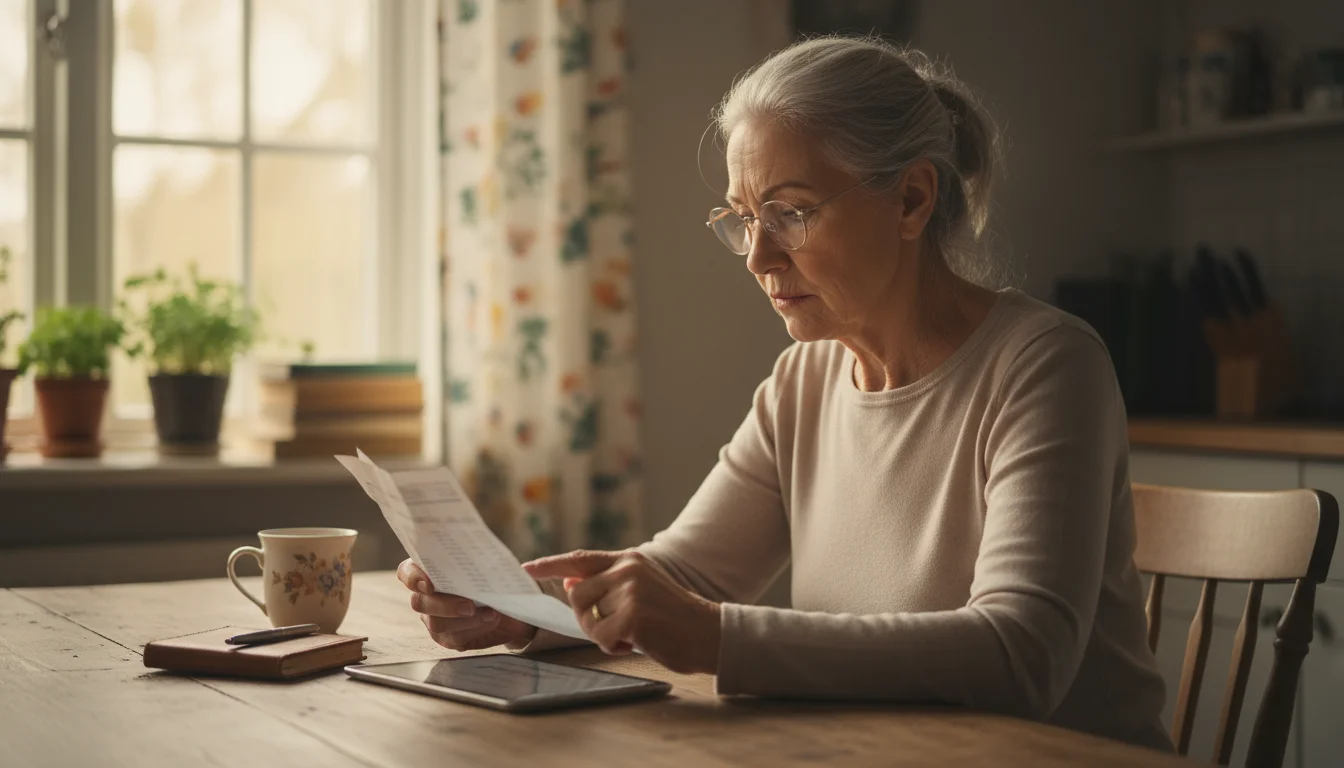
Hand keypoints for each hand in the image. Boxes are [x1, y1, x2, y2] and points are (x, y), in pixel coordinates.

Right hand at [396, 559, 536, 650]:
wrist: (509, 603)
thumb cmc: (496, 578)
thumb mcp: (492, 564)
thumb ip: (487, 560)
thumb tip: (504, 564)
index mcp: (429, 571)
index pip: (406, 572)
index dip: (413, 577)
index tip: (430, 584)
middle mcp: (425, 596)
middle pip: (419, 602)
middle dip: (445, 605)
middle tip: (470, 605)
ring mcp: (433, 619)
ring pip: (436, 624)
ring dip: (466, 620)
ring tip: (490, 613)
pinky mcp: (447, 637)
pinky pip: (453, 638)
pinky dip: (475, 629)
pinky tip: (491, 621)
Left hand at [523, 549, 721, 673]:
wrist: (709, 632)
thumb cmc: (673, 617)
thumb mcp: (641, 590)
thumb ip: (608, 584)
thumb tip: (570, 583)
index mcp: (629, 560)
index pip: (580, 559)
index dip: (551, 564)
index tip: (528, 567)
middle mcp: (627, 570)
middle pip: (577, 595)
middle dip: (585, 617)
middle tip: (611, 629)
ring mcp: (630, 592)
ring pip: (587, 617)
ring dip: (601, 634)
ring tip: (629, 634)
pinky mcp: (632, 617)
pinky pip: (601, 636)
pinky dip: (612, 646)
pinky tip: (635, 643)